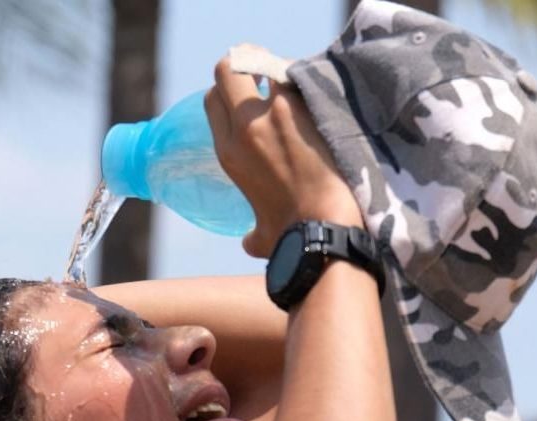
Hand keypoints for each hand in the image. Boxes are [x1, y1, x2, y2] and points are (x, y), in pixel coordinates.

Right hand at [204, 55, 362, 258]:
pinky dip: (305, 76)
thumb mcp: (261, 236)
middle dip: (244, 63)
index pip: (212, 99)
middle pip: (227, 70)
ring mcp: (273, 113)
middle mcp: (244, 128)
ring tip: (295, 81)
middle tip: (266, 74)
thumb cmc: (293, 237)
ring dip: (277, 67)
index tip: (247, 94)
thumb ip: (251, 234)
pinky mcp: (303, 108)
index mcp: (228, 152)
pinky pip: (296, 73)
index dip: (228, 91)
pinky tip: (319, 90)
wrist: (324, 228)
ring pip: (262, 62)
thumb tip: (250, 243)